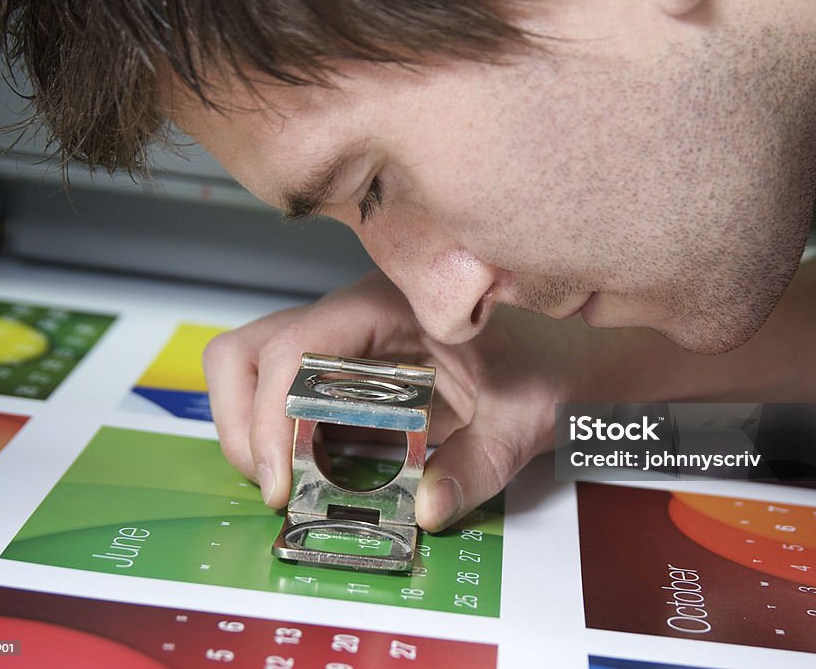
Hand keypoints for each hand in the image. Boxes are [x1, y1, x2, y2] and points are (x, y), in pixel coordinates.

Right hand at [203, 270, 611, 530]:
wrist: (571, 356)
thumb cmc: (551, 362)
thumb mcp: (523, 413)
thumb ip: (478, 462)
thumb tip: (426, 511)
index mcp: (387, 304)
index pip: (292, 347)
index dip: (271, 416)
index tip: (282, 481)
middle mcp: (353, 317)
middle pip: (250, 352)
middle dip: (244, 422)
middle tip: (275, 485)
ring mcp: (346, 347)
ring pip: (259, 376)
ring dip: (258, 435)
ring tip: (293, 488)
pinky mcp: (349, 380)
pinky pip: (293, 407)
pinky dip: (288, 446)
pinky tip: (319, 480)